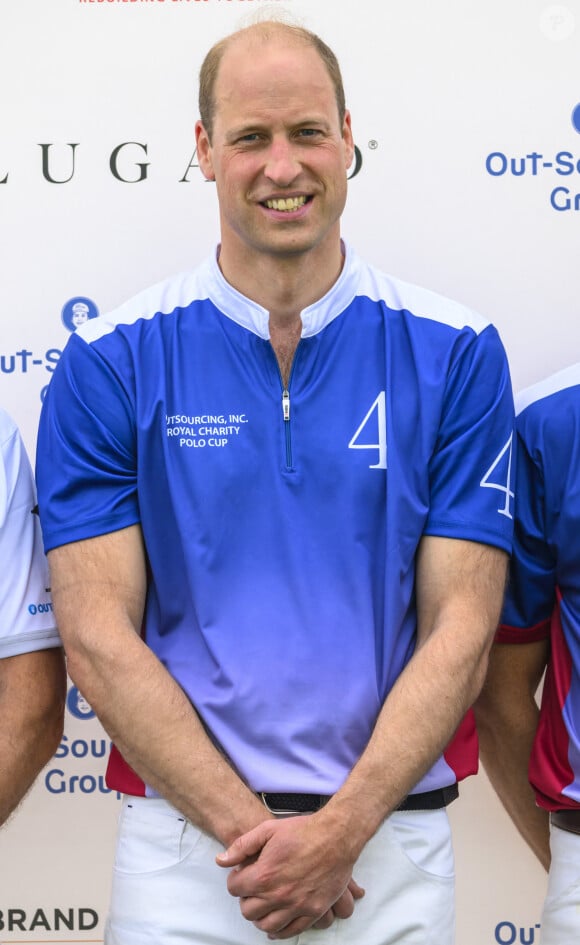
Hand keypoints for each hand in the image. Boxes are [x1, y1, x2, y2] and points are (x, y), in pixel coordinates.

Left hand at [216, 814, 364, 938]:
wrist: (336, 836)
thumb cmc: (303, 830)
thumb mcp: (268, 829)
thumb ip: (242, 846)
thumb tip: (220, 860)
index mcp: (264, 874)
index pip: (235, 889)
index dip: (235, 880)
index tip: (242, 874)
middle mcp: (278, 895)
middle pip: (248, 911)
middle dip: (245, 899)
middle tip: (252, 889)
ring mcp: (296, 905)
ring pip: (266, 925)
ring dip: (260, 916)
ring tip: (263, 904)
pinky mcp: (313, 911)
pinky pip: (291, 931)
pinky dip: (279, 931)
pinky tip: (276, 923)